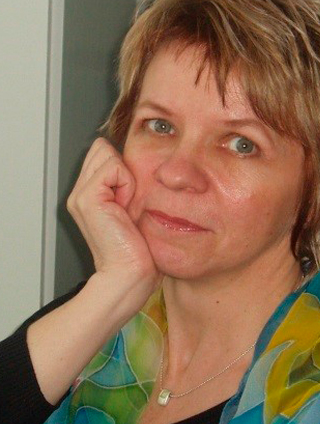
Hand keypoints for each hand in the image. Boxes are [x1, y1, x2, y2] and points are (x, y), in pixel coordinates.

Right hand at [67, 138, 159, 293]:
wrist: (129, 274)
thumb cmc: (137, 250)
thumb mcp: (132, 208)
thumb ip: (126, 185)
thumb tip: (134, 162)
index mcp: (87, 195)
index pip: (102, 152)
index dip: (122, 167)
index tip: (129, 199)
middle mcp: (78, 193)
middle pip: (102, 148)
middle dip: (123, 169)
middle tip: (128, 203)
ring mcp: (80, 195)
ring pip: (107, 154)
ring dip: (126, 178)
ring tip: (126, 207)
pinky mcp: (88, 198)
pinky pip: (114, 168)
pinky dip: (127, 184)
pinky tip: (125, 208)